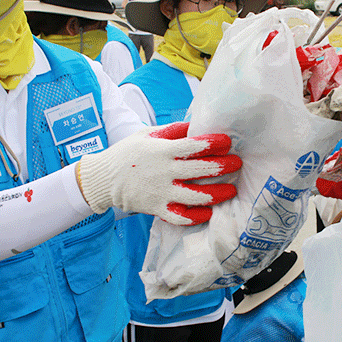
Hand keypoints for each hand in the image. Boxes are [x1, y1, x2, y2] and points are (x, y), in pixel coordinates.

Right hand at [77, 122, 240, 225]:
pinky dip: (196, 217)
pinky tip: (209, 212)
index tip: (228, 141)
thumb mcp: (147, 135)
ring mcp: (161, 192)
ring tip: (231, 190)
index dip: (213, 142)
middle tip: (238, 163)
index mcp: (162, 151)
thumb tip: (196, 124)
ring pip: (195, 196)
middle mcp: (164, 172)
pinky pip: (180, 217)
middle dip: (223, 166)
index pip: (193, 145)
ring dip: (217, 194)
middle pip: (200, 170)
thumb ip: (172, 131)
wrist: (103, 179)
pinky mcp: (157, 208)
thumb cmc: (128, 152)